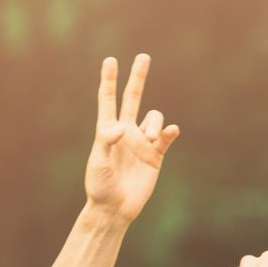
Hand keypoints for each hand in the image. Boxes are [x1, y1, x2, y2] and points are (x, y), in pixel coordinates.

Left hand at [83, 54, 179, 222]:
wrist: (115, 209)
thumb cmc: (100, 186)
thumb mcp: (97, 162)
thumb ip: (106, 140)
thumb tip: (122, 127)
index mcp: (108, 131)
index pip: (108, 100)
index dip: (109, 80)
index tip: (110, 60)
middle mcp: (126, 132)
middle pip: (133, 98)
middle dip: (138, 78)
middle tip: (143, 57)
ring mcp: (142, 142)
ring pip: (153, 117)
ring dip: (154, 123)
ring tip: (151, 138)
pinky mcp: (156, 156)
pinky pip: (166, 136)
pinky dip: (169, 131)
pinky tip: (170, 132)